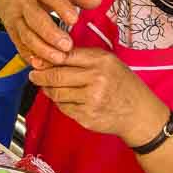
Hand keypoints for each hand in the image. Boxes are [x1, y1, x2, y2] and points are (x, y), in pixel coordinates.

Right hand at [0, 0, 101, 68]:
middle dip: (51, 34)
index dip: (62, 7)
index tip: (74, 20)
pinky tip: (41, 65)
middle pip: (35, 19)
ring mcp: (15, 19)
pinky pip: (20, 47)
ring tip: (59, 59)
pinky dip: (30, 57)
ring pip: (27, 36)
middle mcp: (24, 3)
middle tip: (67, 46)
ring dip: (42, 49)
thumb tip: (98, 0)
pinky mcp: (11, 33)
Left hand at [28, 47, 168, 145]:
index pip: (66, 56)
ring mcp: (91, 99)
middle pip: (57, 76)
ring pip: (57, 93)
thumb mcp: (109, 64)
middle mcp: (97, 79)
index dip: (47, 59)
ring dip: (49, 91)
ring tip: (48, 88)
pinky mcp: (86, 116)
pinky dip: (60, 104)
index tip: (36, 60)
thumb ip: (83, 59)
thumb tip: (51, 57)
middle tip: (33, 75)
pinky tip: (65, 100)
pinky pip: (64, 108)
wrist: (139, 113)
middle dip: (40, 76)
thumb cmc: (123, 86)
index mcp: (101, 61)